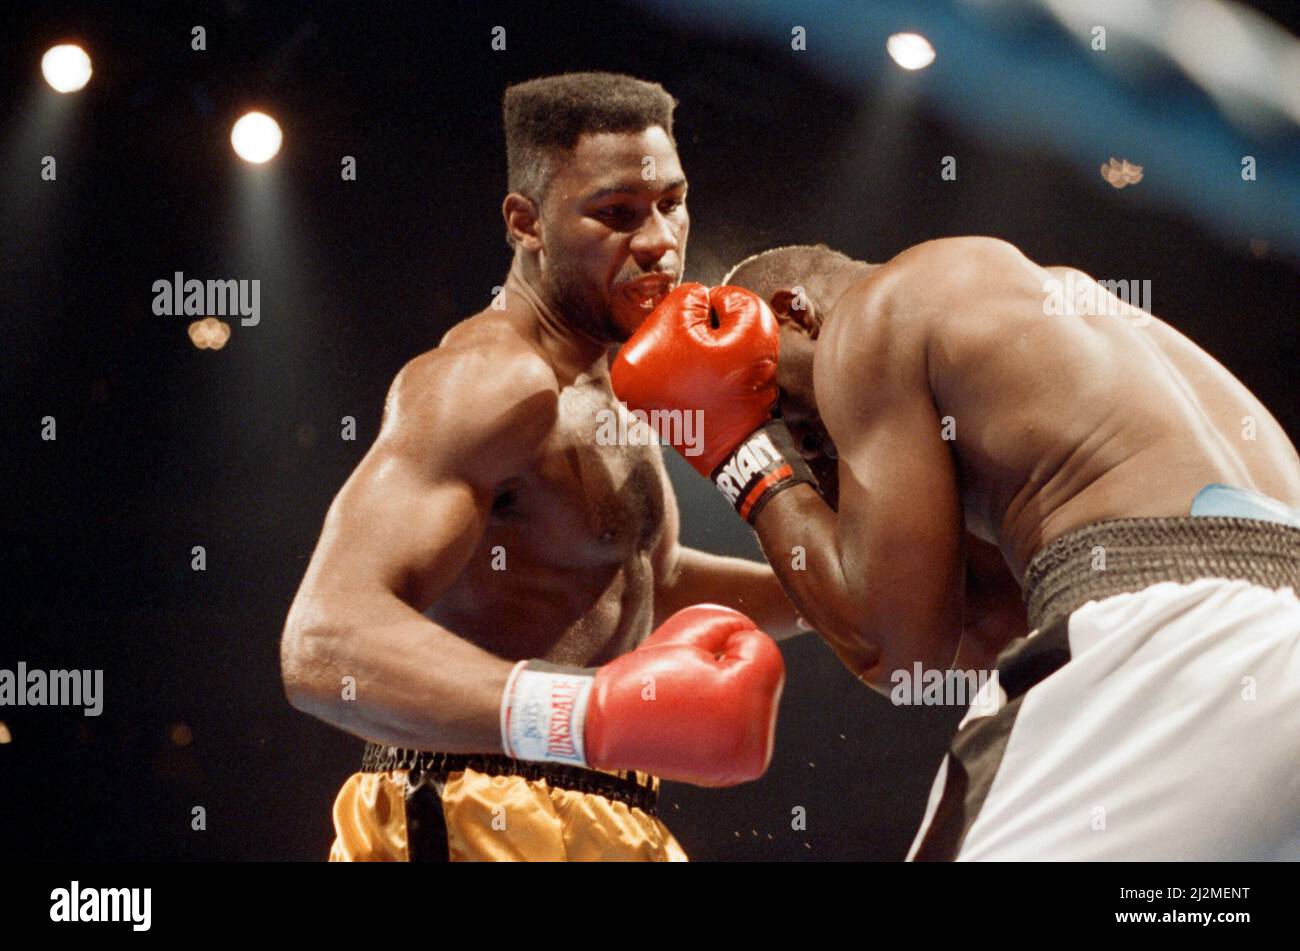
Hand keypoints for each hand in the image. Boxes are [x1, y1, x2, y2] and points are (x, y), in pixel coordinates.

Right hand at [501, 604, 784, 786]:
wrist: (602, 726)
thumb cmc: (642, 677)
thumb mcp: (691, 631)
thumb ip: (733, 624)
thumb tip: (753, 638)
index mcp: (744, 709)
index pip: (765, 652)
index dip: (730, 640)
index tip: (696, 654)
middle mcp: (752, 748)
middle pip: (767, 680)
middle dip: (735, 668)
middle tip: (689, 678)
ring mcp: (743, 765)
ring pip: (758, 703)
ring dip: (733, 690)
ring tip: (691, 697)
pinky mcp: (732, 771)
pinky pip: (746, 726)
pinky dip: (728, 713)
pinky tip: (697, 714)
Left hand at [612, 283, 814, 520]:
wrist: (742, 451)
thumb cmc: (744, 391)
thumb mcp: (753, 328)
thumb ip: (734, 298)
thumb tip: (712, 299)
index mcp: (641, 349)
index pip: (689, 297)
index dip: (719, 316)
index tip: (724, 347)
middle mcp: (625, 369)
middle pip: (677, 319)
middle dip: (705, 333)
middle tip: (720, 365)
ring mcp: (631, 388)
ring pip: (676, 340)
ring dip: (698, 350)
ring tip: (711, 378)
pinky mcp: (643, 400)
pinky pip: (672, 364)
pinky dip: (690, 369)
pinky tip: (703, 388)